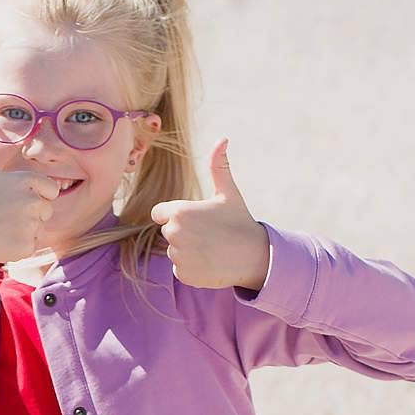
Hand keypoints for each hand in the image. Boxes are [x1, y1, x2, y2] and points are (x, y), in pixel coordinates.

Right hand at [0, 108, 57, 262]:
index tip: (13, 198)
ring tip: (3, 226)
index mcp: (26, 180)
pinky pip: (33, 244)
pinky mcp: (26, 246)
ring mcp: (29, 225)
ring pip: (40, 228)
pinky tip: (3, 239)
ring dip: (26, 229)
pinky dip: (21, 245)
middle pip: (47, 209)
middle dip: (31, 213)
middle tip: (5, 213)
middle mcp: (30, 201)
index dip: (35, 194)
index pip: (51, 189)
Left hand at [150, 141, 270, 290]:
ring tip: (212, 247)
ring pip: (175, 251)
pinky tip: (211, 262)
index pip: (160, 213)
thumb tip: (222, 139)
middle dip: (184, 232)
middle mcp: (174, 234)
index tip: (195, 218)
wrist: (254, 255)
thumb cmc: (240, 221)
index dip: (176, 214)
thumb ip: (218, 166)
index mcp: (179, 212)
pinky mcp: (183, 274)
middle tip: (209, 233)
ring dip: (188, 250)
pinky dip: (193, 268)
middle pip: (168, 232)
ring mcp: (178, 256)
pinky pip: (181, 269)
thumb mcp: (228, 192)